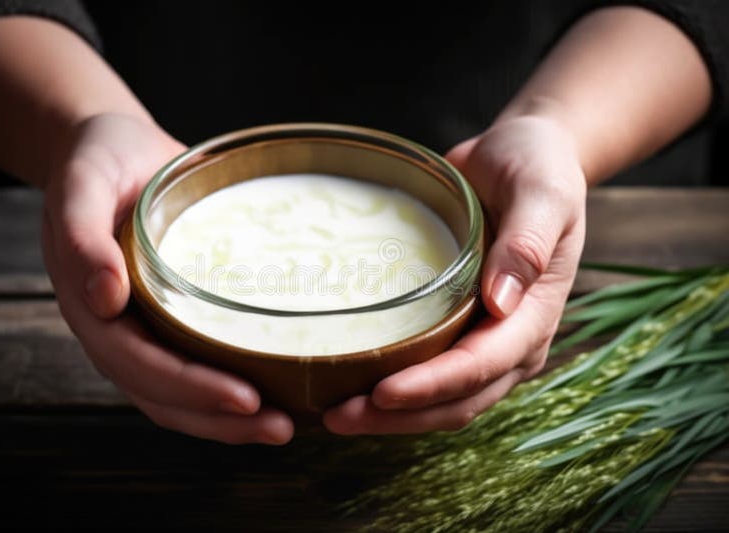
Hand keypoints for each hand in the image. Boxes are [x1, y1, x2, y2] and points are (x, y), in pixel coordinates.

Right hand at [41, 113, 293, 443]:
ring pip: (180, 396)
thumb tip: (104, 299)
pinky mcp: (170, 319)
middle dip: (221, 419)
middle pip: (164, 395)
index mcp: (90, 307)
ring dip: (229, 421)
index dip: (191, 388)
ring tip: (284, 427)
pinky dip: (228, 391)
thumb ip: (82, 235)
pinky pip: (196, 365)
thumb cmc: (96, 161)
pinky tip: (273, 394)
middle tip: (282, 428)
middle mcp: (117, 330)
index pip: (141, 365)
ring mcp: (143, 329)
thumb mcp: (81, 183)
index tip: (246, 398)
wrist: (109, 150)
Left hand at [324, 115, 585, 433]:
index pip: (481, 367)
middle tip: (339, 417)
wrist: (524, 158)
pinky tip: (352, 387)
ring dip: (392, 415)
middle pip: (457, 400)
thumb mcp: (542, 193)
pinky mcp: (459, 329)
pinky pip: (429, 373)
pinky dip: (395, 391)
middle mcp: (513, 341)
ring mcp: (485, 340)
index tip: (383, 393)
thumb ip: (528, 242)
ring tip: (335, 414)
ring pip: (442, 400)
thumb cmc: (536, 168)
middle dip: (400, 416)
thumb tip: (501, 301)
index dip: (432, 385)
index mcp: (535, 315)